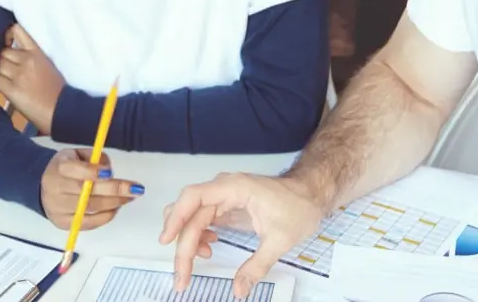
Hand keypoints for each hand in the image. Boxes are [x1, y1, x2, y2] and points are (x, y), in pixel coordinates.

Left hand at [0, 24, 64, 132]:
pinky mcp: (12, 89)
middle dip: (2, 59)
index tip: (6, 42)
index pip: (17, 31)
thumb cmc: (57, 91)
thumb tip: (14, 57)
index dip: (7, 34)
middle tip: (7, 70)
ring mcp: (18, 74)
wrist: (61, 109)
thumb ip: (32, 59)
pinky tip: (4, 88)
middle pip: (2, 52)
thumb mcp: (48, 66)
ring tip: (6, 80)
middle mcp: (26, 60)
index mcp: (37, 53)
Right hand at [41, 149, 144, 229]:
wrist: (42, 187)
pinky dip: (105, 216)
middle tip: (135, 188)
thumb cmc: (65, 168)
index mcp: (58, 168)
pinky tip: (116, 207)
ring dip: (114, 203)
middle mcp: (56, 189)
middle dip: (114, 190)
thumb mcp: (75, 154)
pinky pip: (88, 223)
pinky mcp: (63, 223)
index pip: (74, 170)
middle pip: (86, 192)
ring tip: (130, 197)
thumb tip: (109, 170)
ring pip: (89, 208)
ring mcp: (58, 209)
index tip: (111, 172)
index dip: (93, 172)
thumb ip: (93, 158)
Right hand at [159, 173, 325, 297]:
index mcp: (234, 188)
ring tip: (197, 263)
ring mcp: (223, 197)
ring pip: (191, 217)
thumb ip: (257, 265)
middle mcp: (223, 189)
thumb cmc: (299, 207)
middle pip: (189, 214)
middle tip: (182, 276)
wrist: (311, 194)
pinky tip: (209, 248)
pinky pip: (201, 219)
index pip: (194, 197)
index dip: (176, 217)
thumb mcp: (281, 240)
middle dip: (182, 244)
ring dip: (188, 240)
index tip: (166, 241)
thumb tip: (239, 290)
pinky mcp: (225, 206)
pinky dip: (199, 236)